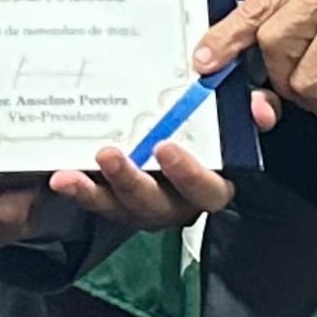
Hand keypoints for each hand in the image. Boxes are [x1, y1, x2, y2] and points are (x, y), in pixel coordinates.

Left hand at [51, 93, 266, 231]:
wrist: (181, 116)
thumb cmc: (215, 117)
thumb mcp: (239, 111)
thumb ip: (255, 108)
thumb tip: (259, 109)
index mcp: (211, 183)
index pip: (207, 189)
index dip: (187, 173)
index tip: (165, 147)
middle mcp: (177, 201)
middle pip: (155, 206)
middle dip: (132, 183)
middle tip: (110, 155)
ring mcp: (143, 203)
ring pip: (119, 208)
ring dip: (94, 193)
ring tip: (69, 175)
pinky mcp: (115, 198)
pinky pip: (95, 200)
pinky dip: (77, 190)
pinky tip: (57, 174)